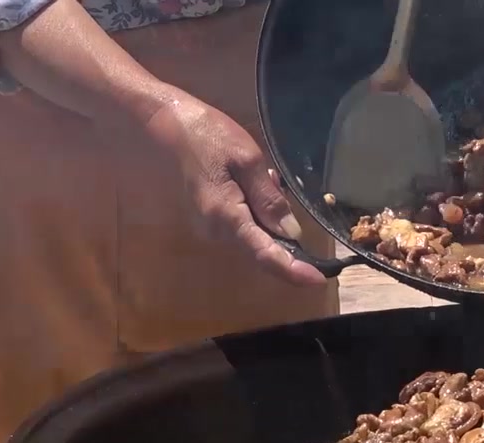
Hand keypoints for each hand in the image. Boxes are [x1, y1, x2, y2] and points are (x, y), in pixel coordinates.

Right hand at [140, 91, 326, 285]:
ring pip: (255, 236)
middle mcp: (216, 231)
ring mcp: (211, 227)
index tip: (319, 278)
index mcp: (226, 217)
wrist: (165, 123)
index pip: (265, 255)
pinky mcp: (210, 219)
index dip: (294, 271)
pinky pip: (244, 225)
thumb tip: (292, 234)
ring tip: (263, 175)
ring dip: (269, 215)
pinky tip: (254, 181)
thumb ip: (269, 200)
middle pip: (263, 248)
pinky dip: (258, 210)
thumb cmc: (206, 134)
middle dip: (283, 227)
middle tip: (276, 182)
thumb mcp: (247, 160)